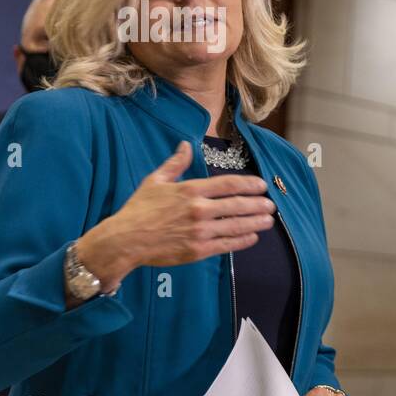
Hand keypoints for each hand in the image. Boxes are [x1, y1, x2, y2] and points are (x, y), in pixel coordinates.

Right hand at [76, 141, 276, 289]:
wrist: (124, 240)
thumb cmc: (138, 210)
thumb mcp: (154, 181)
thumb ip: (175, 164)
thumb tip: (185, 145)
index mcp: (189, 190)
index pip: (228, 184)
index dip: (249, 184)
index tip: (262, 185)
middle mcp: (198, 209)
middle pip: (237, 205)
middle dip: (258, 204)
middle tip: (271, 205)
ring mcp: (199, 231)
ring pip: (236, 225)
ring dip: (256, 222)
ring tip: (268, 220)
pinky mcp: (198, 250)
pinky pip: (227, 245)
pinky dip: (243, 241)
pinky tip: (253, 237)